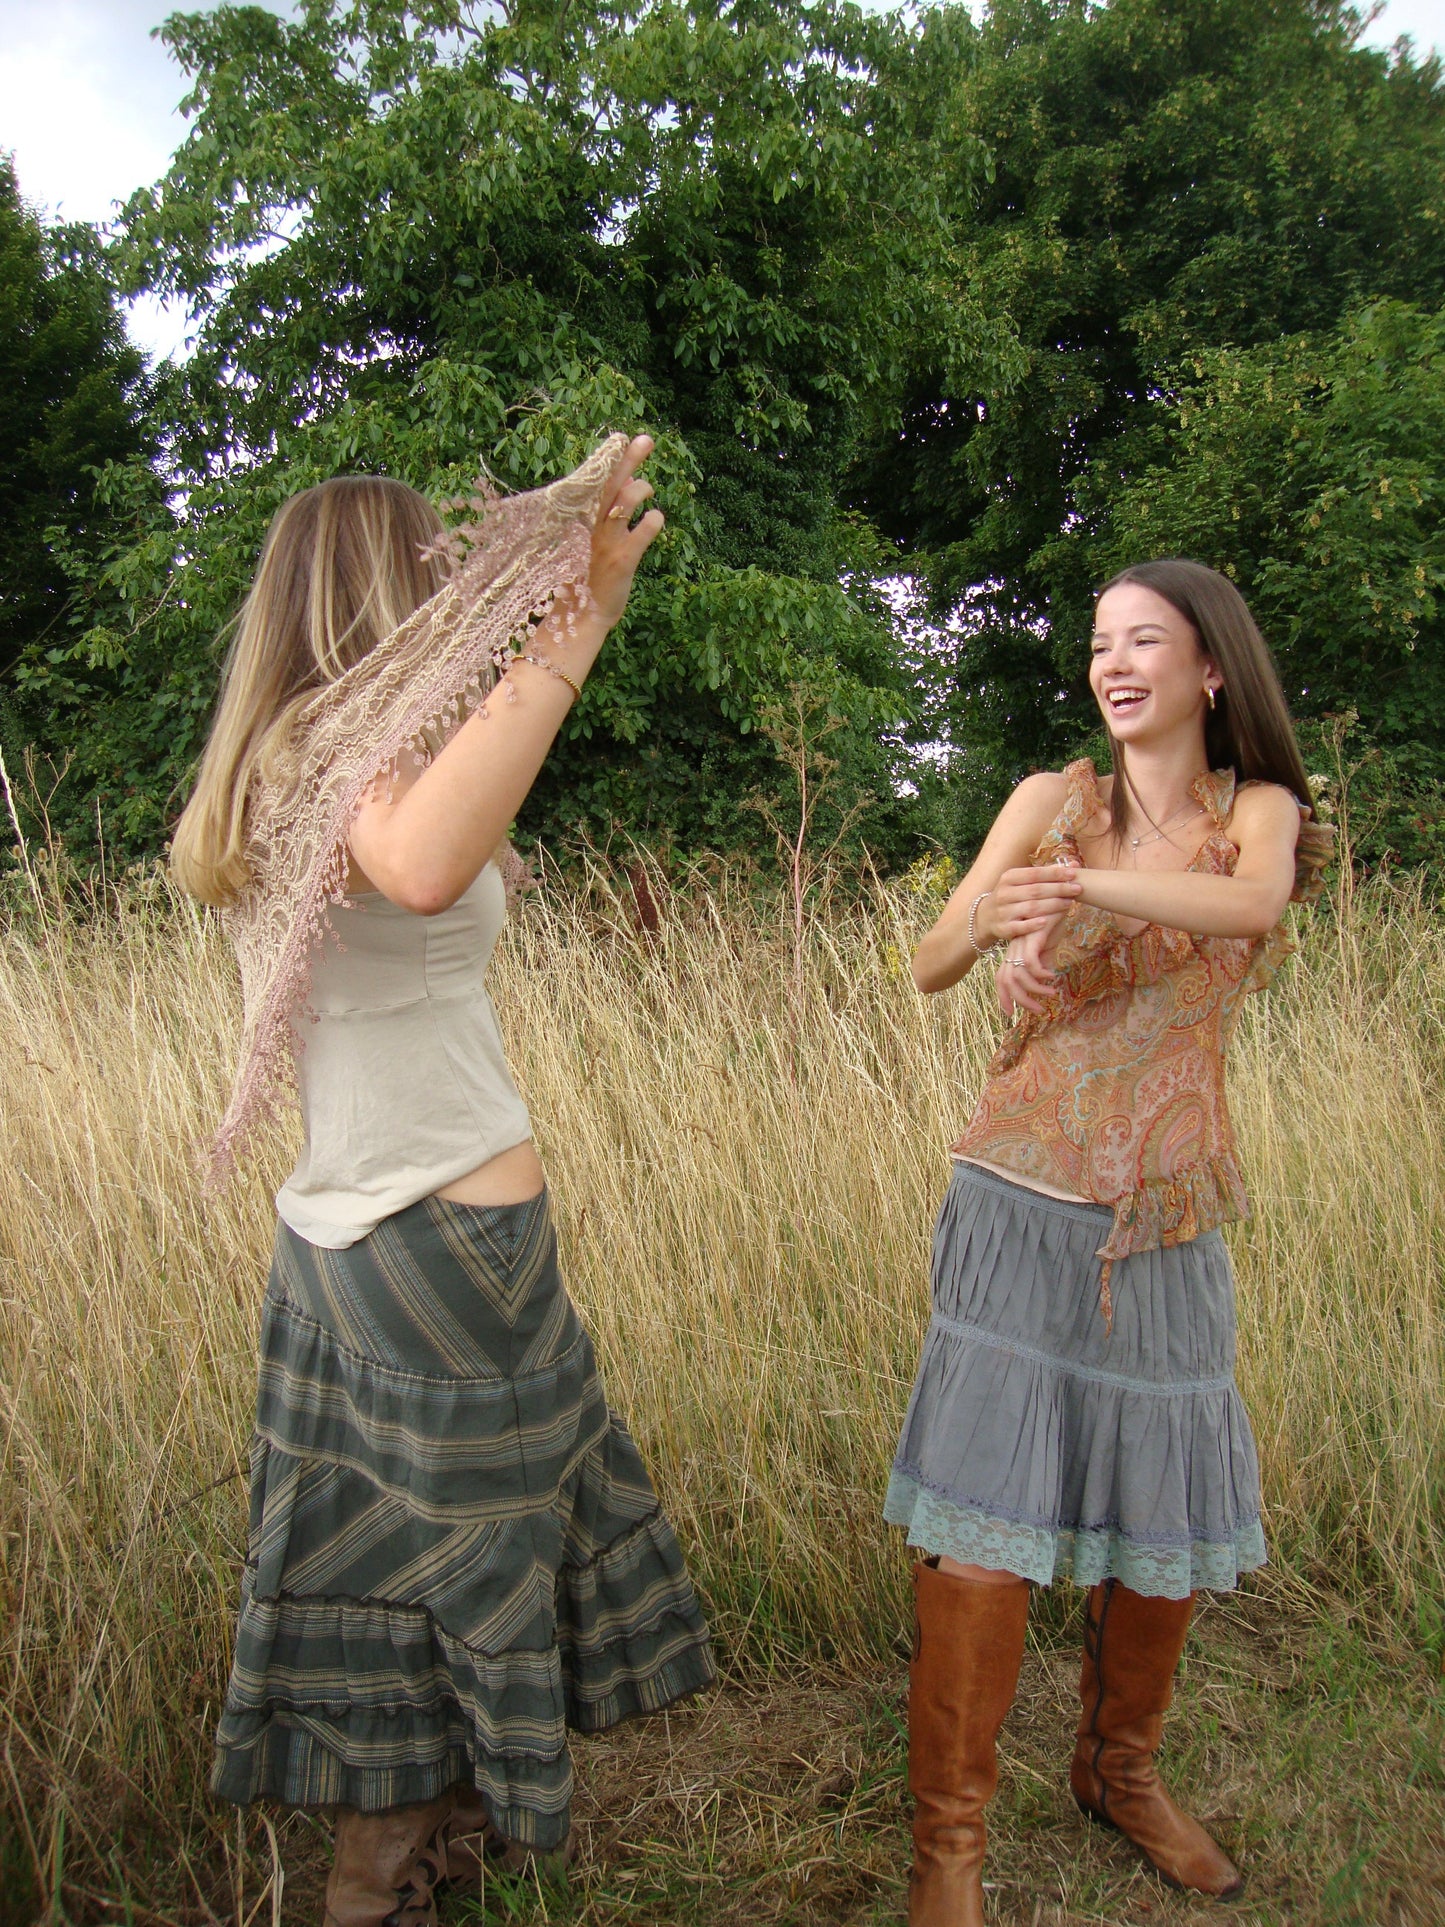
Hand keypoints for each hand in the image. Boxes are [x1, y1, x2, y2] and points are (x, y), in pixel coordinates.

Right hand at [584, 434, 665, 631]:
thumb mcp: (597, 540)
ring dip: (640, 489)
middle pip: (610, 484)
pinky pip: (643, 532)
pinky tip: (655, 521)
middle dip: (628, 459)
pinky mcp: (622, 560)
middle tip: (645, 439)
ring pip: (624, 501)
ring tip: (647, 490)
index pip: (598, 482)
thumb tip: (628, 482)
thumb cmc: (591, 577)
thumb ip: (611, 512)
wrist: (581, 616)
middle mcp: (595, 527)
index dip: (609, 459)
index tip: (621, 437)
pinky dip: (654, 521)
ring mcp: (608, 542)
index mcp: (588, 521)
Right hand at [981, 862, 1081, 947]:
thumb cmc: (1011, 896)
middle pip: (1036, 890)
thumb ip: (1045, 874)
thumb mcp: (1021, 882)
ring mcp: (1003, 911)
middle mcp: (1005, 893)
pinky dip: (1033, 924)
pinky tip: (1047, 921)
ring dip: (1052, 905)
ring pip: (1031, 908)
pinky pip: (1020, 926)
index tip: (1073, 874)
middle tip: (1077, 889)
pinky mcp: (1003, 928)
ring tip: (1069, 903)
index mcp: (1009, 878)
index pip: (1035, 874)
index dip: (1055, 874)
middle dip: (1059, 889)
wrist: (985, 917)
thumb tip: (1073, 864)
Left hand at [996, 923, 1060, 1017]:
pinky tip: (1052, 976)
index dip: (1003, 997)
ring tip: (1051, 993)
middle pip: (1006, 980)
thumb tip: (1046, 979)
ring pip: (1018, 975)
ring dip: (1034, 989)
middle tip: (1038, 1010)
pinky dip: (1040, 974)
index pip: (1001, 978)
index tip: (1011, 1013)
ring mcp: (1021, 942)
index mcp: (1015, 951)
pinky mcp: (1032, 936)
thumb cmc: (1055, 920)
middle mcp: (1014, 948)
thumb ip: (1045, 961)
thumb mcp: (1048, 945)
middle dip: (1020, 1000)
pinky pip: (1030, 962)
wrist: (1060, 895)